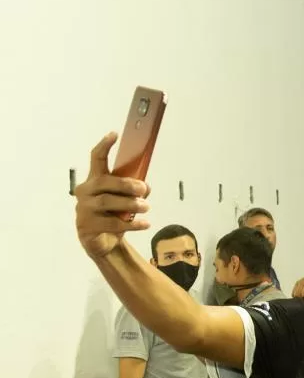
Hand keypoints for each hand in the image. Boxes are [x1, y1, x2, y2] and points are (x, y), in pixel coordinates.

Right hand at [74, 133, 151, 258]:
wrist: (103, 243)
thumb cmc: (114, 216)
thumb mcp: (126, 201)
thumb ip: (135, 192)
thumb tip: (146, 187)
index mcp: (94, 181)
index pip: (96, 159)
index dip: (105, 146)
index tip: (114, 134)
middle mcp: (84, 192)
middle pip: (103, 182)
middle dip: (125, 184)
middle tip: (143, 189)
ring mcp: (83, 210)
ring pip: (106, 202)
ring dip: (129, 203)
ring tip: (146, 207)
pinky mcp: (86, 227)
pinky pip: (111, 223)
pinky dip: (132, 224)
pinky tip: (145, 224)